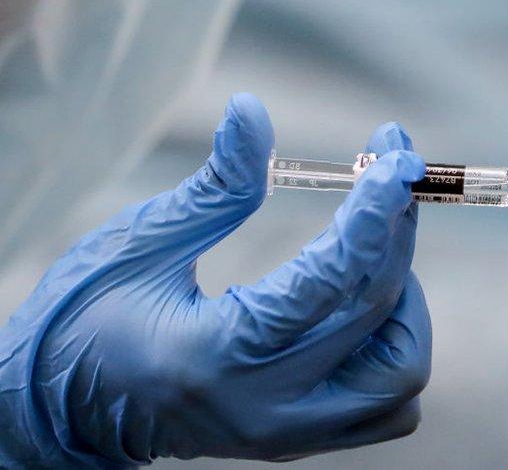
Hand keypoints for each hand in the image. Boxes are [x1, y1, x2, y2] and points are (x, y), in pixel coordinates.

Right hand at [0, 94, 431, 465]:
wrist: (60, 408)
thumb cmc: (86, 317)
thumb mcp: (141, 242)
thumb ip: (215, 186)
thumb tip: (254, 111)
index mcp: (213, 354)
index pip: (326, 282)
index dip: (371, 214)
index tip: (394, 159)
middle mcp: (264, 407)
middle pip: (377, 318)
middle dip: (397, 235)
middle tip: (391, 176)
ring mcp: (286, 433)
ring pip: (399, 379)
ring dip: (406, 300)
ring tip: (374, 246)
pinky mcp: (298, 439)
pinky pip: (387, 408)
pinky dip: (395, 347)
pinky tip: (367, 301)